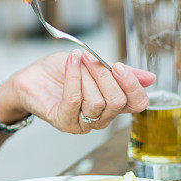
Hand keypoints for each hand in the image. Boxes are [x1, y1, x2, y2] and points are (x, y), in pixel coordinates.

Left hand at [0, 50, 154, 133]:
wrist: (30, 76)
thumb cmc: (61, 70)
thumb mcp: (93, 64)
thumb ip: (119, 72)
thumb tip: (150, 78)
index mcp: (113, 104)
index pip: (138, 104)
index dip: (133, 85)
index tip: (119, 66)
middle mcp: (101, 118)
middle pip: (117, 102)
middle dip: (104, 75)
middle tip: (90, 57)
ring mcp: (82, 123)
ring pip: (96, 102)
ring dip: (85, 74)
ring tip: (76, 59)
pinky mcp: (63, 121)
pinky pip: (74, 101)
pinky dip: (73, 77)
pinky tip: (71, 62)